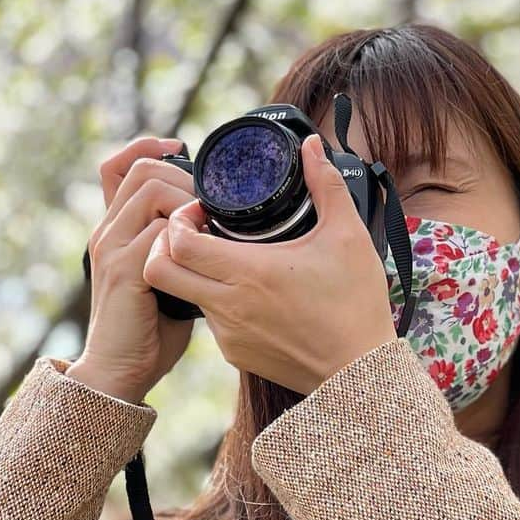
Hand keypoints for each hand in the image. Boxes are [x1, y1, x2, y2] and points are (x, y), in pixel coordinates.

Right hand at [76, 135, 196, 400]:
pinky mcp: (123, 270)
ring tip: (209, 226)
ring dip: (190, 200)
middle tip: (213, 204)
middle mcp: (108, 230)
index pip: (118, 165)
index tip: (181, 148)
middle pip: (142, 169)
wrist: (119, 371)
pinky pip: (157, 230)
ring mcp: (113, 248)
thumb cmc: (150, 330)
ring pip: (151, 189)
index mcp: (116, 228)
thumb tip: (223, 233)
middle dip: (186, 177)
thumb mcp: (168, 279)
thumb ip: (182, 251)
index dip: (147, 146)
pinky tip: (204, 250)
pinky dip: (186, 233)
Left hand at [142, 133, 397, 394]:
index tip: (200, 211)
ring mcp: (228, 334)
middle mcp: (228, 305)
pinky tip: (251, 295)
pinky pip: (211, 322)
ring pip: (185, 295)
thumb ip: (326, 185)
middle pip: (159, 270)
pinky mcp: (236, 356)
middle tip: (195, 232)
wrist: (361, 373)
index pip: (175, 242)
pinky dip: (219, 302)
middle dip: (166, 244)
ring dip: (196, 274)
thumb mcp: (348, 236)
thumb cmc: (356, 304)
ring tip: (230, 261)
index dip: (177, 220)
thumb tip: (313, 146)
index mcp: (247, 272)